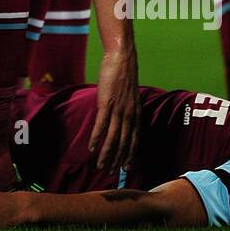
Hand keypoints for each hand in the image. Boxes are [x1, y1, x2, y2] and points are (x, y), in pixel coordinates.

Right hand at [89, 45, 138, 172]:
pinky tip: (92, 148)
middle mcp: (130, 115)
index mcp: (137, 113)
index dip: (130, 154)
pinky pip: (102, 126)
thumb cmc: (124, 73)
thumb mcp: (130, 93)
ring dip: (107, 154)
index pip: (134, 139)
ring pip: (113, 138)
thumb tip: (120, 114)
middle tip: (112, 173)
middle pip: (124, 143)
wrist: (122, 57)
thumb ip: (127, 106)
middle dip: (118, 159)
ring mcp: (119, 110)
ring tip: (101, 167)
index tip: (126, 167)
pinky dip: (97, 139)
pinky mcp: (107, 104)